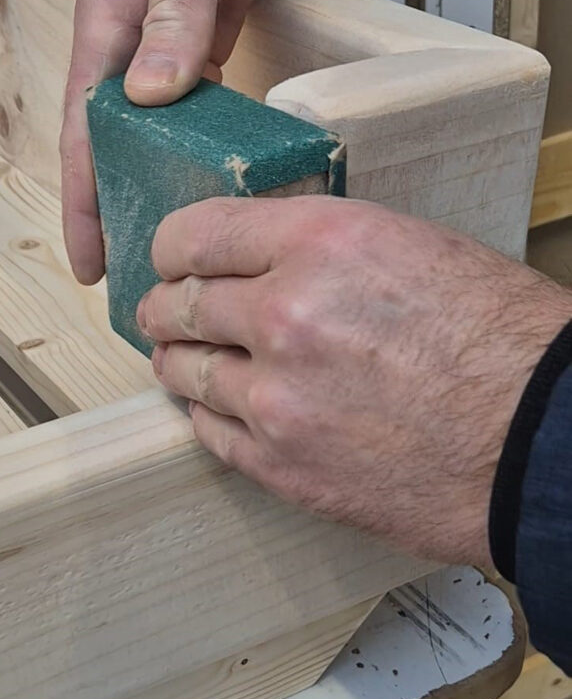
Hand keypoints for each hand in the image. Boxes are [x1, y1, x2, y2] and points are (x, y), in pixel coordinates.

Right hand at [60, 0, 277, 283]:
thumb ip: (168, 15)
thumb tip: (149, 95)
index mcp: (106, 31)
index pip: (84, 131)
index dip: (82, 198)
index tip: (85, 258)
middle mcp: (124, 52)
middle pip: (106, 150)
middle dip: (106, 214)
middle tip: (120, 283)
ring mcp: (157, 56)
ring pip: (143, 141)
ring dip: (145, 193)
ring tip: (158, 254)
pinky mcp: (192, 56)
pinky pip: (182, 120)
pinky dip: (185, 159)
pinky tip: (199, 194)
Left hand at [136, 196, 571, 564]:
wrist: (537, 443)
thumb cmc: (499, 341)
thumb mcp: (413, 249)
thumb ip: (322, 248)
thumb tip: (261, 256)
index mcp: (323, 243)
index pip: (196, 234)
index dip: (170, 247)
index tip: (169, 259)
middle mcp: (286, 314)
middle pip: (179, 305)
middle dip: (165, 307)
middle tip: (165, 312)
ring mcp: (276, 398)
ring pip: (184, 371)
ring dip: (178, 361)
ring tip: (184, 360)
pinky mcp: (280, 465)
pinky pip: (208, 431)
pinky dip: (206, 414)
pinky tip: (215, 406)